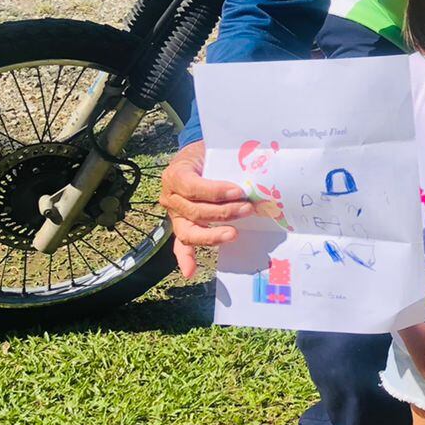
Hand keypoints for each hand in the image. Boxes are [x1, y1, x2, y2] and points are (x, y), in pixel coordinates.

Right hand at [159, 141, 252, 279]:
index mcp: (176, 175)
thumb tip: (253, 173)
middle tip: (247, 209)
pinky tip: (191, 272)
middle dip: (223, 212)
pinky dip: (185, 258)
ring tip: (233, 233)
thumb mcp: (212, 151)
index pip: (193, 187)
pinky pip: (181, 244)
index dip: (216, 191)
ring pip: (190, 230)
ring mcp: (174, 215)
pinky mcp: (181, 226)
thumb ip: (225, 163)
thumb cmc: (207, 153)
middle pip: (195, 210)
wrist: (196, 156)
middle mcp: (170, 197)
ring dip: (213, 235)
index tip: (238, 191)